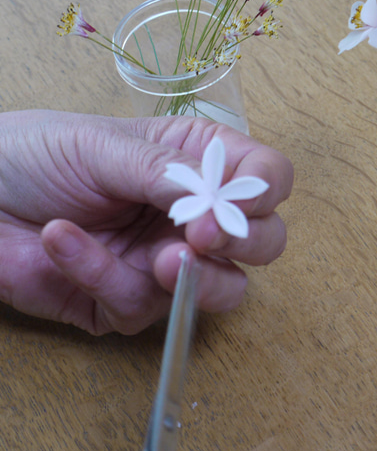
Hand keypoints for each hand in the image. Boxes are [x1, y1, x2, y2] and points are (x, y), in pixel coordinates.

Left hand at [0, 110, 292, 333]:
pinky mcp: (129, 302)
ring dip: (198, 279)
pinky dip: (100, 274)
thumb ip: (167, 174)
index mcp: (198, 166)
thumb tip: (218, 206)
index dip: (266, 192)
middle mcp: (193, 218)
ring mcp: (168, 265)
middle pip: (264, 242)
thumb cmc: (35, 154)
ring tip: (160, 260)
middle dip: (247, 243)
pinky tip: (61, 239)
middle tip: (204, 235)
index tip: (239, 200)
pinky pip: (139, 305)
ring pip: (226, 292)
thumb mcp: (104, 146)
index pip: (267, 179)